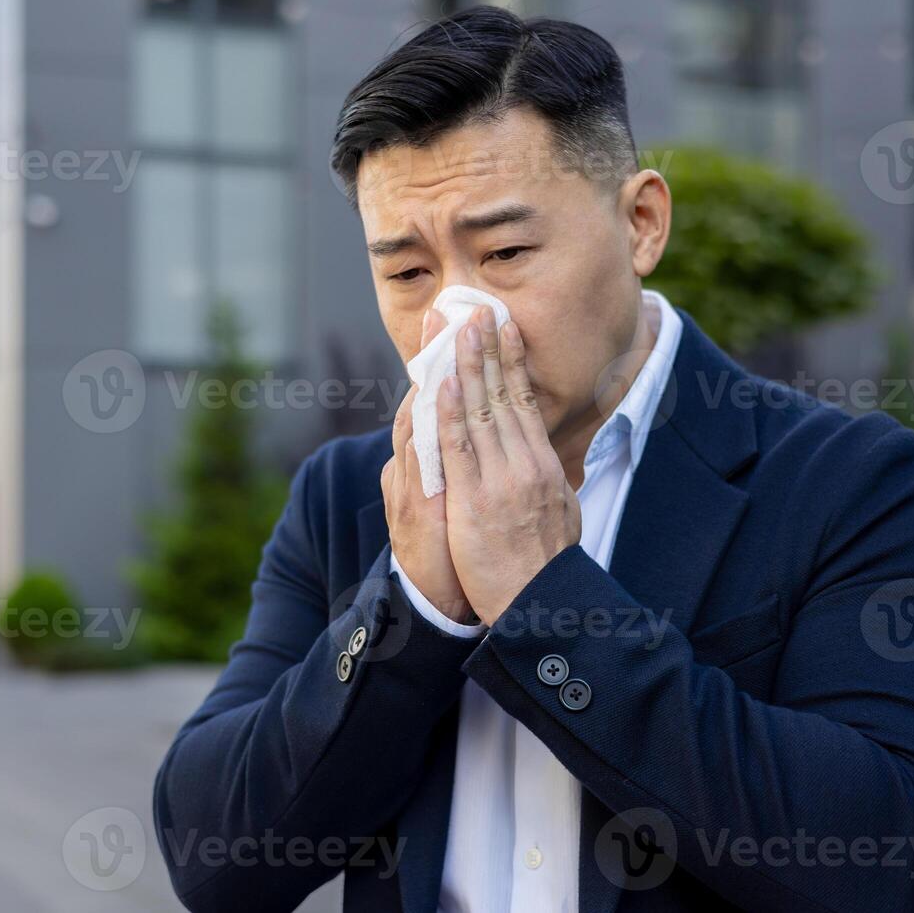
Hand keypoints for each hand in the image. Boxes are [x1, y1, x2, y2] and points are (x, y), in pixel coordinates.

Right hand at [381, 309, 475, 625]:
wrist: (440, 608)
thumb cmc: (460, 558)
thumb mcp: (465, 508)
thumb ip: (470, 473)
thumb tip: (500, 445)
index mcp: (428, 467)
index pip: (441, 404)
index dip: (450, 363)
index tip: (461, 323)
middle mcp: (415, 469)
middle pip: (432, 398)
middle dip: (443, 351)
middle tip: (452, 306)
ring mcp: (413, 484)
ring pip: (428, 414)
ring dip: (443, 367)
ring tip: (453, 324)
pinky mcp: (415, 504)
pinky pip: (427, 452)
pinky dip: (437, 415)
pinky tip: (445, 382)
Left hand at [439, 306, 580, 624]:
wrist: (541, 605)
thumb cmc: (549, 568)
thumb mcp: (564, 516)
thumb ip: (557, 486)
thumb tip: (559, 469)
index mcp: (544, 466)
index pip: (524, 401)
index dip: (511, 361)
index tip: (503, 328)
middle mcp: (525, 464)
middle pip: (503, 394)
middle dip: (487, 348)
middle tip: (476, 307)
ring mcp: (500, 479)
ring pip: (480, 409)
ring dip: (467, 365)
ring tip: (457, 326)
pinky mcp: (474, 498)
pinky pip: (459, 445)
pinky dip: (451, 410)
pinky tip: (444, 381)